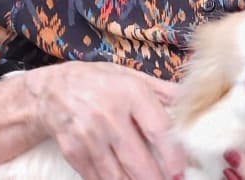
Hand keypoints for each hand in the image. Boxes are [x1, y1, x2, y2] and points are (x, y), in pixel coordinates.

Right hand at [24, 61, 184, 179]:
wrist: (54, 90)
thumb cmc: (100, 80)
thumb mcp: (132, 76)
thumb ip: (162, 90)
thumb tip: (190, 101)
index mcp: (130, 93)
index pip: (156, 128)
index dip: (171, 153)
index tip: (180, 170)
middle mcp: (110, 115)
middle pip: (137, 159)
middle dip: (155, 179)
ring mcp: (90, 136)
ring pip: (117, 175)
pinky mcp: (74, 153)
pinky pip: (97, 177)